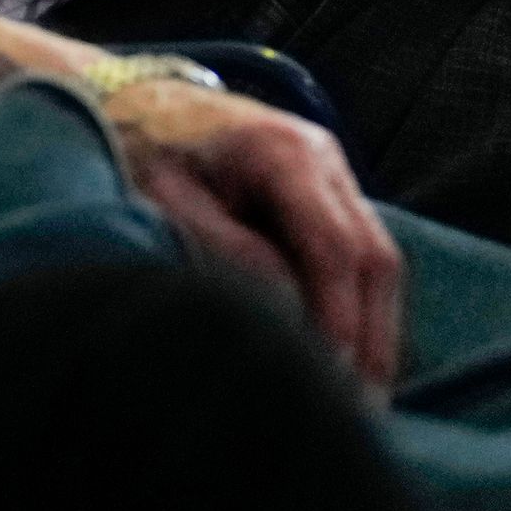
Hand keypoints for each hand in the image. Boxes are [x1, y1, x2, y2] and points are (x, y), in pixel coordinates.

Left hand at [103, 79, 404, 389]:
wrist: (135, 101)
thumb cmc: (139, 147)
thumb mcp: (162, 197)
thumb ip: (223, 249)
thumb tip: (284, 308)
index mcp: (283, 151)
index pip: (334, 246)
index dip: (341, 318)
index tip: (335, 378)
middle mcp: (323, 158)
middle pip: (373, 257)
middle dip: (372, 336)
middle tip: (363, 409)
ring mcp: (331, 173)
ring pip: (375, 260)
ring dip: (372, 329)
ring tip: (359, 397)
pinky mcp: (324, 194)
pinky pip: (354, 257)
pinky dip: (353, 307)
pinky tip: (344, 356)